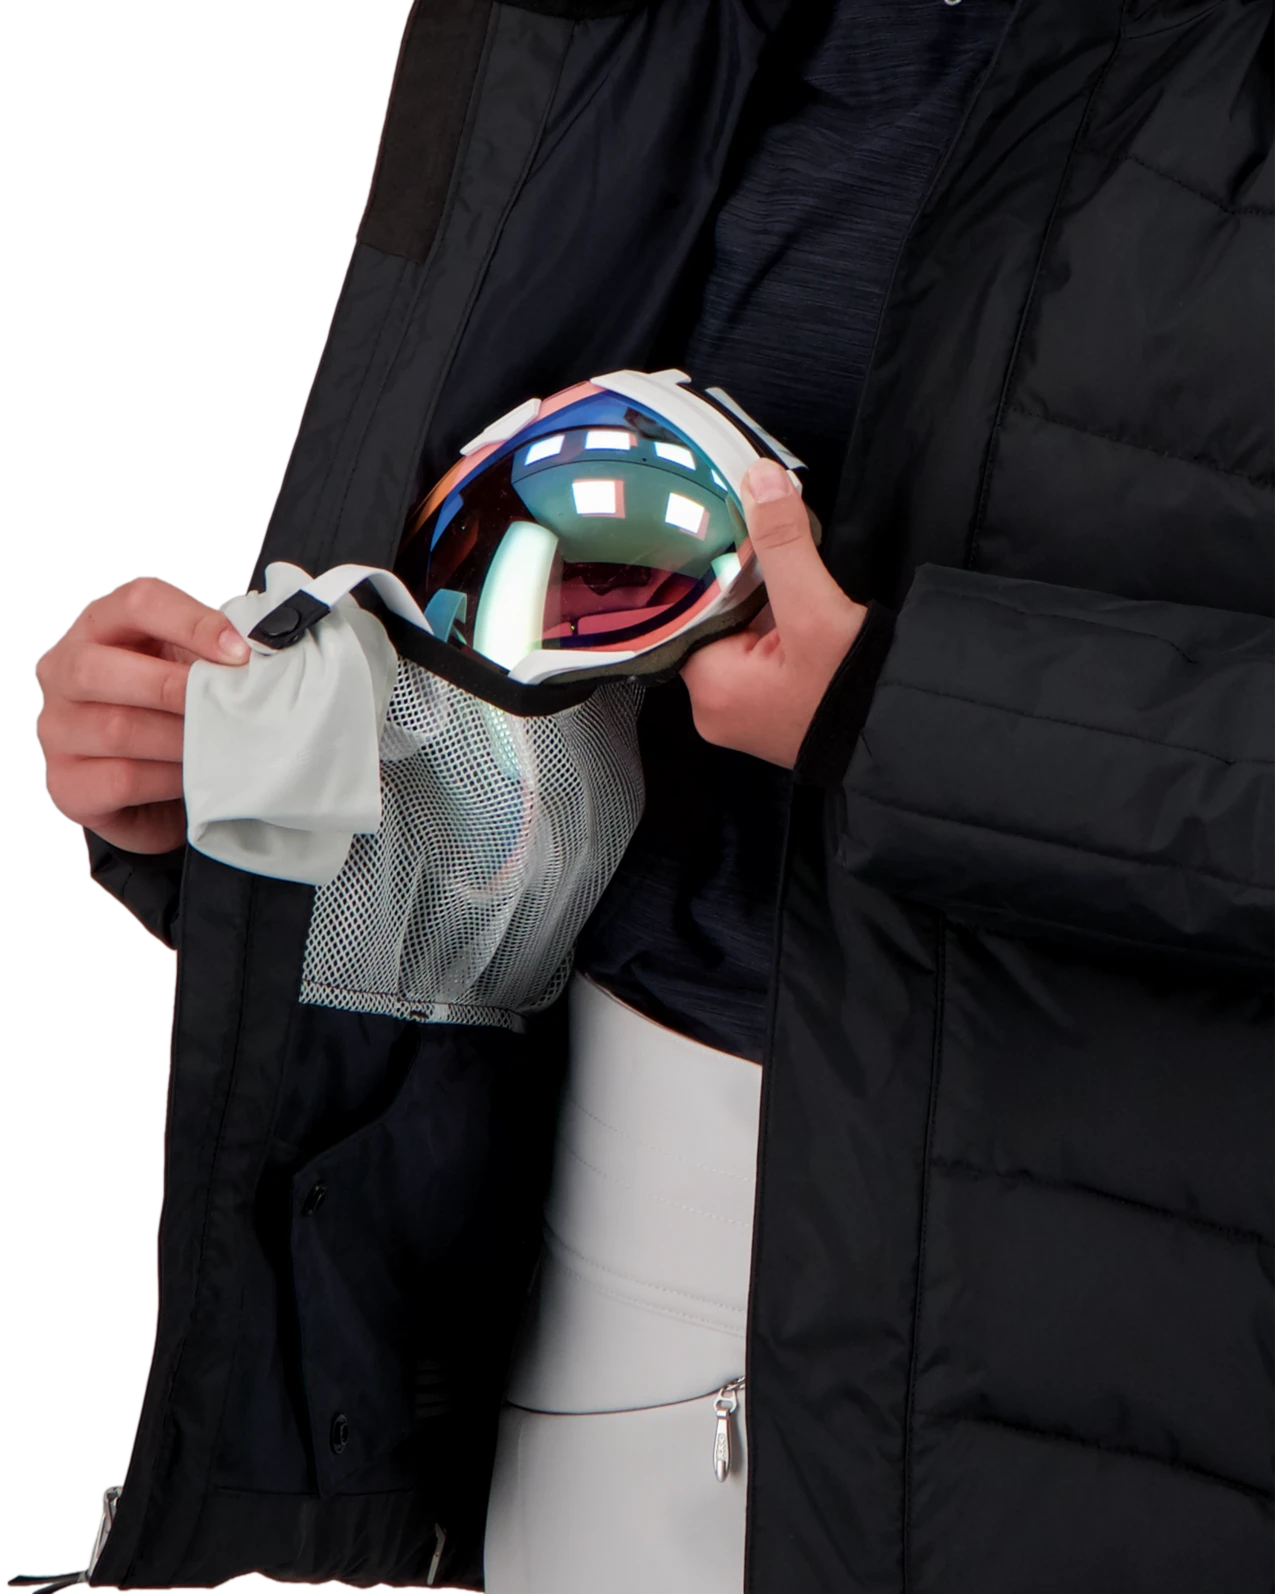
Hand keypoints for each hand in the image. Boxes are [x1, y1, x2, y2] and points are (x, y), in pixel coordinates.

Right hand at [35, 577, 251, 854]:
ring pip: (116, 729)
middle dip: (173, 688)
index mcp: (100, 630)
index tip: (239, 652)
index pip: (136, 603)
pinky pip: (123, 779)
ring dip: (180, 739)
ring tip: (220, 745)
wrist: (157, 793)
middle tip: (224, 706)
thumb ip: (212, 654)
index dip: (191, 622)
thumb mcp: (190, 670)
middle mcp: (65, 674)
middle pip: (98, 668)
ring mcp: (59, 732)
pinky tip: (195, 778)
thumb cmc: (172, 717)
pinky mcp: (69, 786)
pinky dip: (169, 779)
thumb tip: (258, 650)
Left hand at [680, 459, 866, 767]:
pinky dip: (780, 628)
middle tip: (768, 549)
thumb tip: (760, 479)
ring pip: (741, 634)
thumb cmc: (855, 694)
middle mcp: (715, 707)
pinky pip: (761, 655)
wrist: (907, 737)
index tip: (730, 529)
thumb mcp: (815, 610)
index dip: (713, 568)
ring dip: (766, 604)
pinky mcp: (771, 710)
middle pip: (715, 620)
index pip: (689, 609)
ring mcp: (744, 713)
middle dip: (744, 585)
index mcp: (708, 688)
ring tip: (792, 580)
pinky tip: (803, 609)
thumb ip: (783, 544)